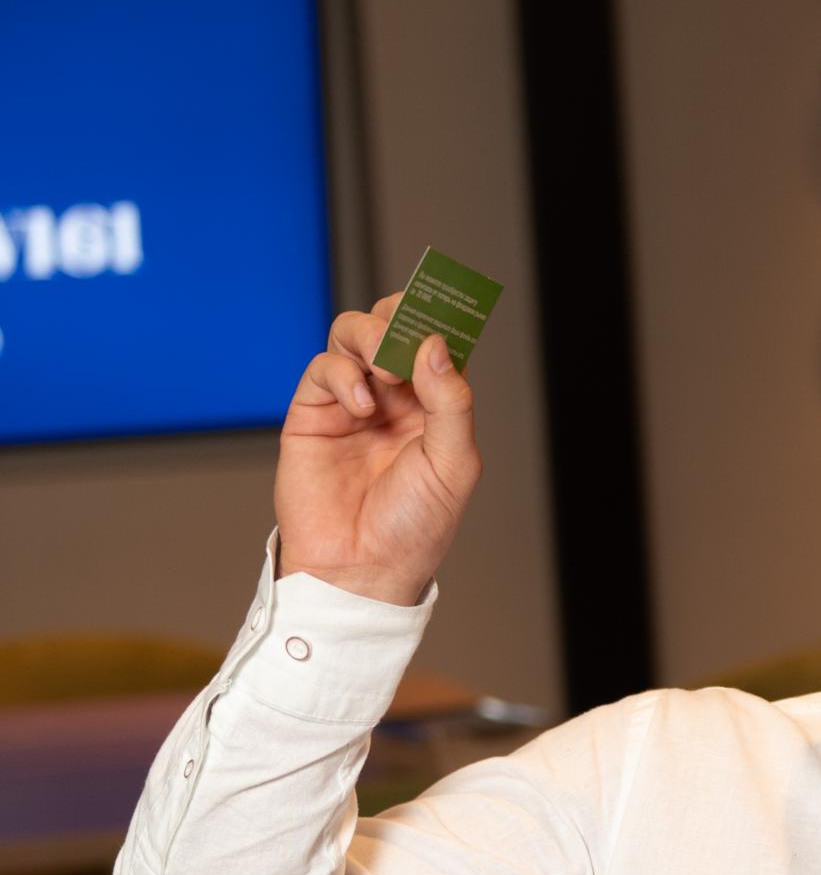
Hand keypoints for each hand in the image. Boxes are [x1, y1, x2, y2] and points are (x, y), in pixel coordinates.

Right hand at [274, 296, 480, 606]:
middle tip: (407, 335)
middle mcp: (395, 398)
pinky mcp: (314, 412)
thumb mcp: (452, 465)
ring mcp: (353, 402)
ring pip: (356, 334)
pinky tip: (362, 408)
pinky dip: (344, 375)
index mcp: (435, 407)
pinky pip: (325, 368)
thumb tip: (435, 343)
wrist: (359, 569)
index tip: (443, 305)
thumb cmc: (412, 527)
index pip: (437, 343)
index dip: (440, 320)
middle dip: (401, 316)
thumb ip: (450, 401)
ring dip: (372, 336)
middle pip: (393, 326)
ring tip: (386, 368)